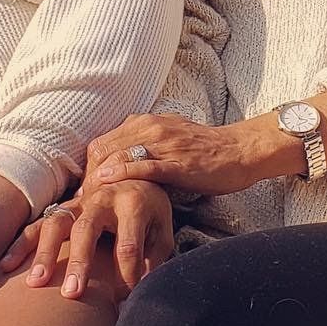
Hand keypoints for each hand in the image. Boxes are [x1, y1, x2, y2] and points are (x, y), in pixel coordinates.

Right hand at [0, 181, 174, 298]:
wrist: (135, 177)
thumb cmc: (150, 214)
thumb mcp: (161, 232)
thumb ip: (153, 259)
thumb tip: (141, 290)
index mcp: (134, 204)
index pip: (129, 245)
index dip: (126, 276)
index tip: (123, 301)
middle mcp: (103, 199)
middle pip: (88, 229)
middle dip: (80, 261)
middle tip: (72, 294)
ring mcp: (78, 202)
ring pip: (57, 223)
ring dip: (46, 252)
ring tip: (36, 282)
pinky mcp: (62, 208)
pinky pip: (37, 224)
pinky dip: (22, 244)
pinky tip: (6, 267)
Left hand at [86, 113, 278, 195]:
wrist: (240, 150)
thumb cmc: (205, 150)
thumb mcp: (168, 139)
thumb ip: (143, 147)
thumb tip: (117, 164)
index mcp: (147, 122)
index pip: (102, 142)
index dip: (89, 168)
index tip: (87, 190)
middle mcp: (152, 127)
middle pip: (103, 149)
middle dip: (89, 177)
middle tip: (85, 201)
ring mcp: (165, 144)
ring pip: (118, 156)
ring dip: (100, 181)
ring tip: (92, 203)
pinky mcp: (178, 162)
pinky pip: (144, 166)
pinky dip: (123, 176)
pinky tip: (110, 187)